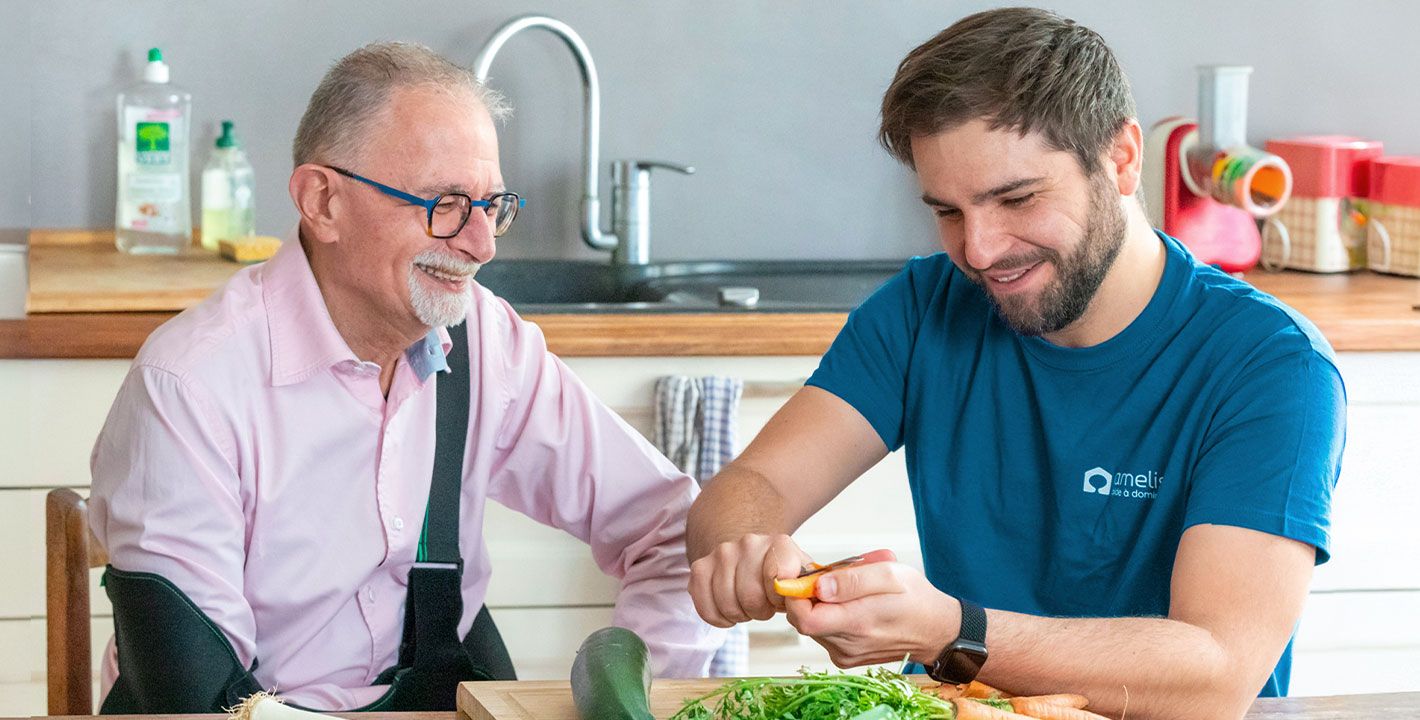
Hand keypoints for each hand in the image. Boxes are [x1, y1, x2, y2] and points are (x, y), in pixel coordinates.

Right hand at [689, 533, 811, 626]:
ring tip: (747, 604)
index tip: (781, 599)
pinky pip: (705, 607)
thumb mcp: (804, 580)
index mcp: (779, 544)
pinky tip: (728, 611)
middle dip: (759, 610)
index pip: (778, 577)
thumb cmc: (782, 576)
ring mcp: (722, 553)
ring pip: (727, 603)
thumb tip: (811, 598)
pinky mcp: (700, 567)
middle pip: (750, 596)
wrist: (754, 557)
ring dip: (739, 614)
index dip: (779, 599)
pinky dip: (717, 617)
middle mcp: (749, 542)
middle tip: (764, 605)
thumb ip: (810, 589)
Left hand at [785, 559, 959, 667]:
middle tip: (829, 578)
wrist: (936, 631)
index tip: (806, 576)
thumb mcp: (890, 574)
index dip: (796, 595)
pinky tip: (851, 606)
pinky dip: (830, 617)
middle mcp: (847, 645)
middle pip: (803, 621)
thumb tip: (819, 586)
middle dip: (807, 596)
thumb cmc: (916, 598)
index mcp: (857, 623)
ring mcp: (845, 654)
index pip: (803, 617)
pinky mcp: (846, 657)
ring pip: (813, 626)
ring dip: (820, 606)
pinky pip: (824, 634)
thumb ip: (852, 579)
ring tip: (846, 592)